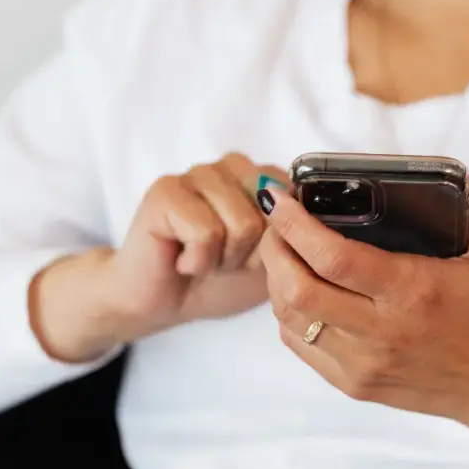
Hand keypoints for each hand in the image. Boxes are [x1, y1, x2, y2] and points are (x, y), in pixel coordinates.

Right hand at [31, 153, 285, 362]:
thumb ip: (295, 235)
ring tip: (203, 259)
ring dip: (224, 259)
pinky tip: (182, 259)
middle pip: (273, 215)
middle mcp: (232, 165)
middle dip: (252, 253)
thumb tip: (303, 216)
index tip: (253, 256)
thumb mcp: (274, 262)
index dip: (279, 244)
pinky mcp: (165, 190)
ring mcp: (197, 172)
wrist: (165, 303)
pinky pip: (206, 232)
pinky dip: (198, 261)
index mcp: (263, 175)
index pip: (298, 203)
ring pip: (242, 224)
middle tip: (223, 259)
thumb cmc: (220, 280)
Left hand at [258, 165, 468, 468]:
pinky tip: (295, 288)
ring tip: (282, 249)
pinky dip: (287, 313)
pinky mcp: (354, 385)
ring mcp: (364, 364)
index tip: (280, 198)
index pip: (335, 259)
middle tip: (275, 221)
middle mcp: (382, 332)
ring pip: (291, 320)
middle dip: (274, 249)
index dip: (296, 226)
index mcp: (413, 293)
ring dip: (275, 280)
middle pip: (298, 291)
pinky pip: (299, 346)